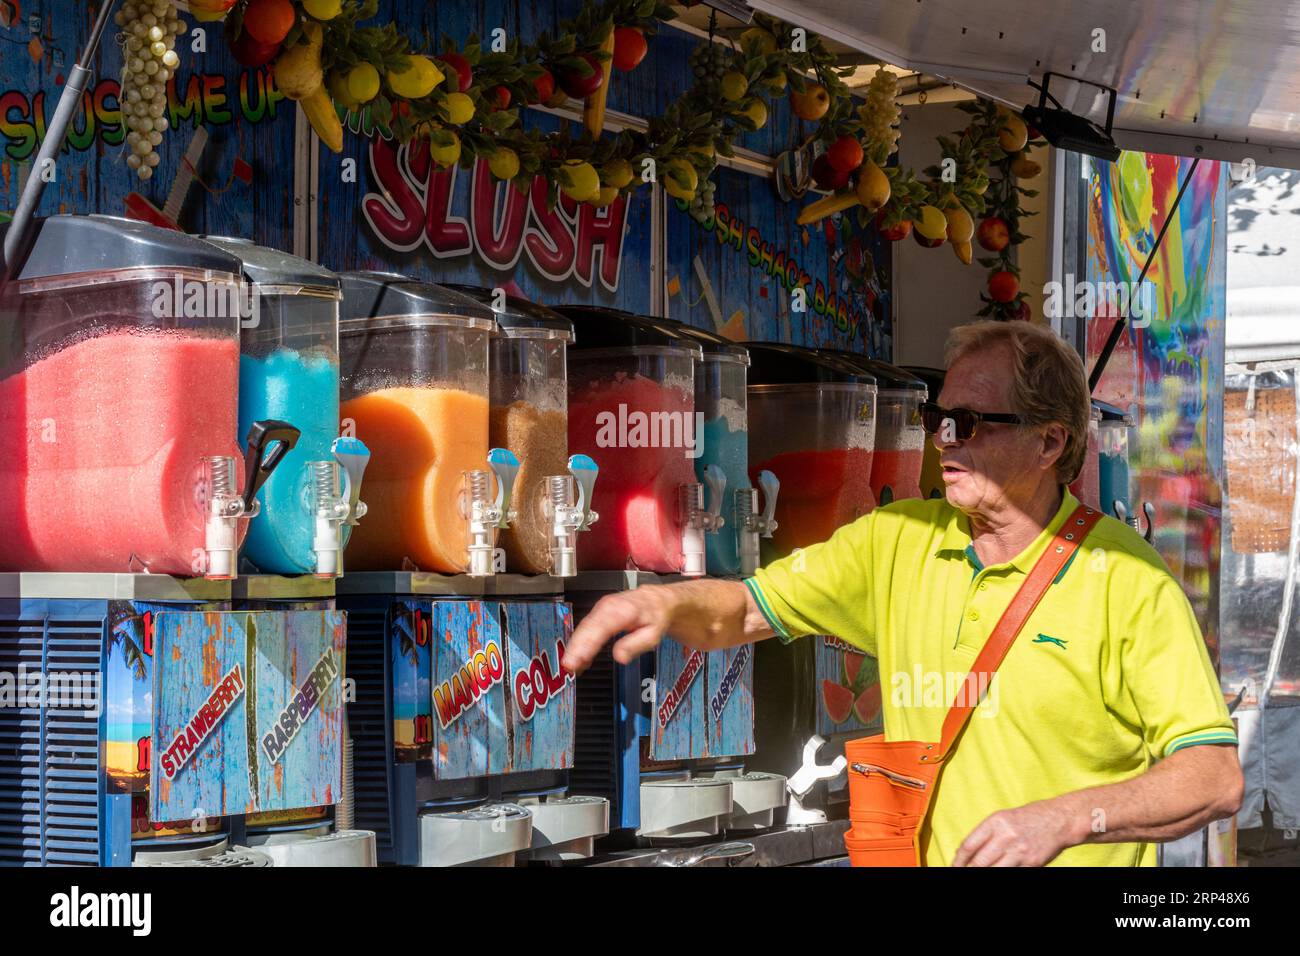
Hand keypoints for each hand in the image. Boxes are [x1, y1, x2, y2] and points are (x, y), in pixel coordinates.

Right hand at [561, 586, 678, 674]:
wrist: (654, 600)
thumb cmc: (654, 615)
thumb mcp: (653, 634)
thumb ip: (635, 645)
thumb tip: (620, 657)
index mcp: (623, 611)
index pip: (600, 628)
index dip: (586, 645)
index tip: (576, 659)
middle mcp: (608, 607)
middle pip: (587, 628)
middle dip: (575, 647)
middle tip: (568, 665)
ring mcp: (600, 609)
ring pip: (583, 628)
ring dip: (575, 647)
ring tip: (572, 666)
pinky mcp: (597, 613)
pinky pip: (585, 628)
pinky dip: (579, 643)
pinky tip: (578, 658)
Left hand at [952, 800, 1073, 866]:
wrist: (1059, 820)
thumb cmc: (1029, 818)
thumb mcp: (1003, 818)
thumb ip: (986, 834)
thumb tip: (965, 852)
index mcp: (995, 822)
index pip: (969, 845)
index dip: (958, 860)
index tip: (954, 866)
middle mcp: (1006, 836)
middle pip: (979, 862)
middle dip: (967, 870)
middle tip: (960, 874)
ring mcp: (1019, 851)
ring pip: (993, 871)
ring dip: (983, 874)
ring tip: (976, 875)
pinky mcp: (1031, 863)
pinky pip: (1011, 873)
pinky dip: (1002, 875)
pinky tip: (998, 873)